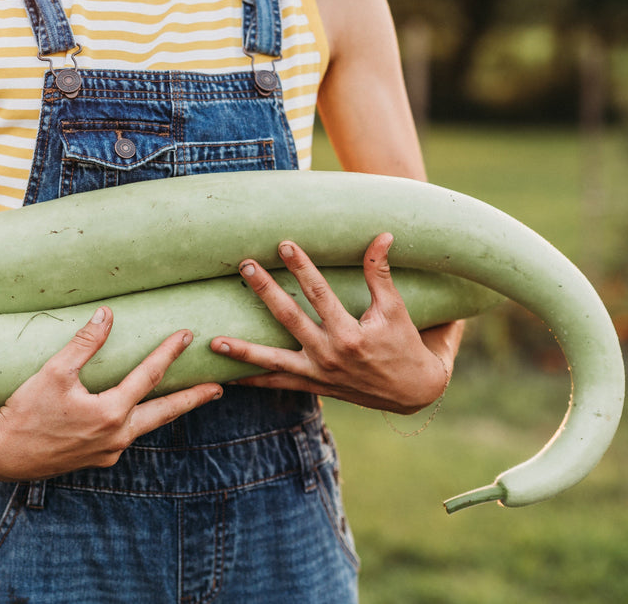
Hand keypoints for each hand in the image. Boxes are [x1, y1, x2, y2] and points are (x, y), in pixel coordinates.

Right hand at [0, 306, 222, 479]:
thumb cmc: (23, 409)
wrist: (0, 453)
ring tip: (185, 398)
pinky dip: (138, 421)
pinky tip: (137, 414)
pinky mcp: (95, 458)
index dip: (168, 352)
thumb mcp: (54, 372)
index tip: (187, 334)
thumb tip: (108, 314)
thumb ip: (85, 343)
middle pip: (165, 412)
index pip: (149, 377)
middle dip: (193, 397)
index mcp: (111, 414)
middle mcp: (117, 437)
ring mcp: (107, 452)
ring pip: (146, 426)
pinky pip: (125, 436)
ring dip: (167, 411)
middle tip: (220, 387)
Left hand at [210, 234, 459, 413]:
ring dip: (243, 351)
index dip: (302, 267)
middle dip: (266, 291)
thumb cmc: (405, 344)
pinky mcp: (313, 385)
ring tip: (214, 342)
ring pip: (273, 360)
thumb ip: (381, 274)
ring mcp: (318, 373)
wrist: (413, 392)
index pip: (320, 293)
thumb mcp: (396, 309)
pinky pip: (278, 383)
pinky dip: (253, 381)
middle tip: (245, 266)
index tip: (284, 244)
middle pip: (289, 318)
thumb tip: (382, 236)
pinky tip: (226, 377)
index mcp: (351, 334)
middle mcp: (330, 354)